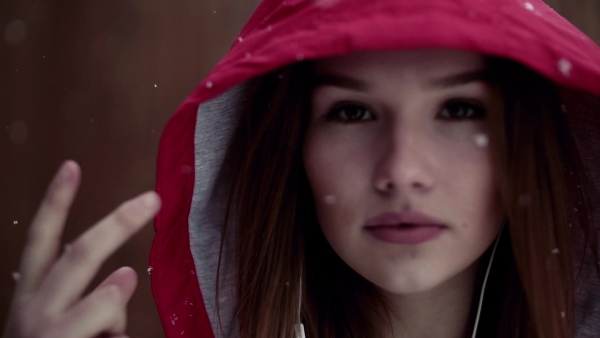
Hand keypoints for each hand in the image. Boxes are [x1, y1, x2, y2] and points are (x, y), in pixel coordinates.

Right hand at [3, 161, 160, 337]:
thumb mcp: (51, 317)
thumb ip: (80, 292)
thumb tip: (122, 278)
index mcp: (33, 294)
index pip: (41, 240)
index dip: (55, 202)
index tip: (72, 165)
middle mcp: (35, 310)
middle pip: (80, 255)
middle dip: (118, 223)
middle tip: (152, 198)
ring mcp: (51, 334)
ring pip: (106, 302)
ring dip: (118, 303)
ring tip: (120, 295)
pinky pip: (117, 337)